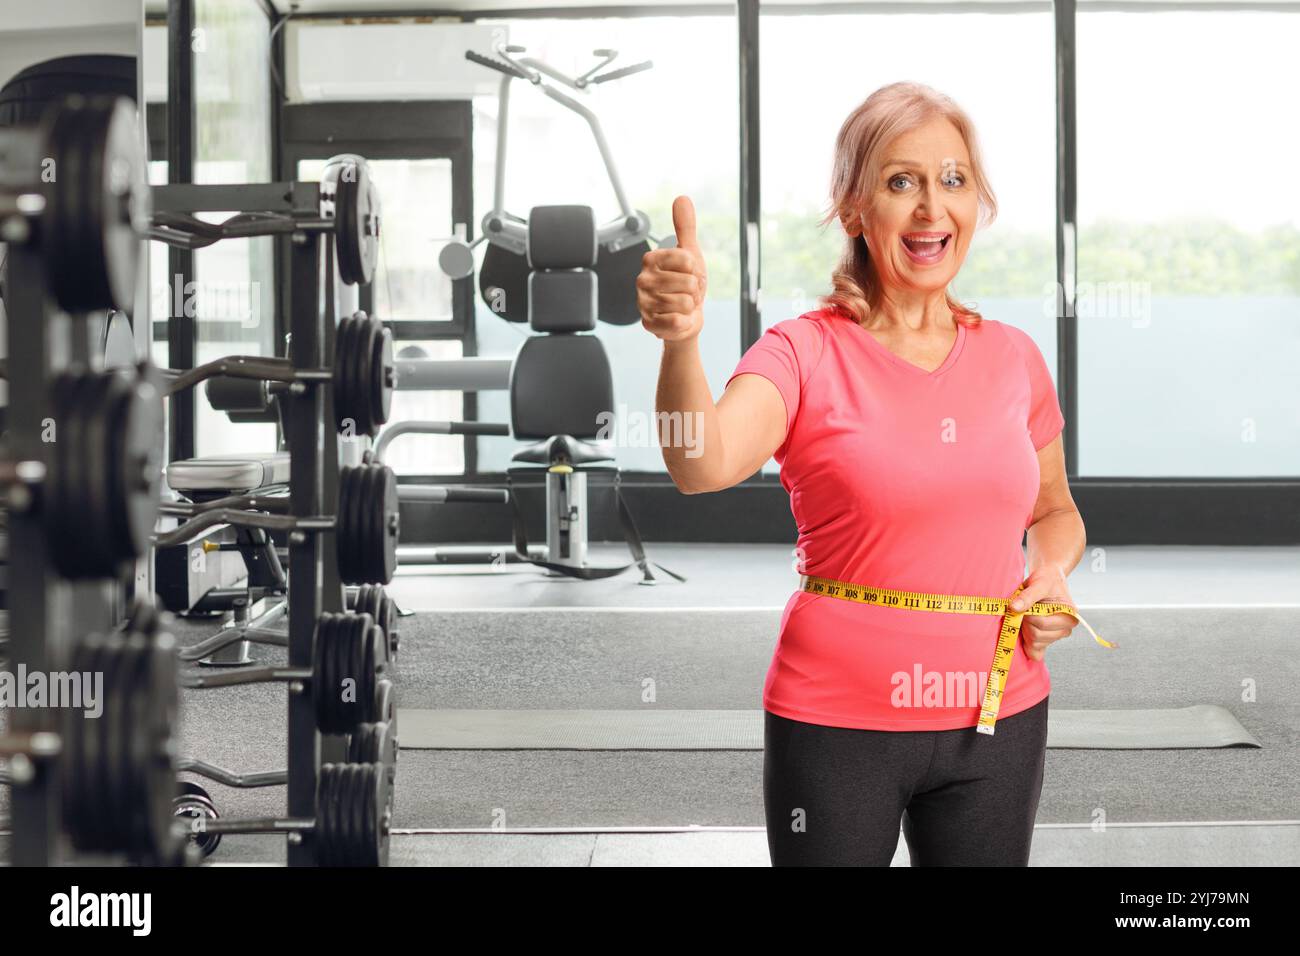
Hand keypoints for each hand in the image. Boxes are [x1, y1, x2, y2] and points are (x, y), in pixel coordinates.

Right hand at [636, 195, 707, 342]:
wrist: (684, 317)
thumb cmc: (686, 284)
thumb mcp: (690, 253)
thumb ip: (685, 226)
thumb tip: (682, 198)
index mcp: (651, 259)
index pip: (688, 260)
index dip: (696, 270)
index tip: (689, 274)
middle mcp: (642, 279)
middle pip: (688, 282)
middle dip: (695, 291)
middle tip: (686, 292)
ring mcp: (643, 302)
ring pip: (685, 303)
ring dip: (690, 307)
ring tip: (682, 305)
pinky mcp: (648, 323)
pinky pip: (676, 321)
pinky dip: (683, 322)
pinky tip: (677, 319)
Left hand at [1007, 565, 1076, 661]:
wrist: (1048, 580)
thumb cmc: (1046, 580)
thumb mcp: (1038, 583)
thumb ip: (1027, 596)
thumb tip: (1014, 607)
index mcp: (1069, 615)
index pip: (1042, 624)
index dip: (1027, 615)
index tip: (1025, 605)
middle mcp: (1066, 628)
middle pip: (1037, 635)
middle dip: (1026, 622)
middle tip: (1025, 609)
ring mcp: (1056, 636)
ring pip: (1035, 643)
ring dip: (1025, 630)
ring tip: (1027, 615)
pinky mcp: (1047, 641)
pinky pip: (1036, 653)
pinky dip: (1027, 646)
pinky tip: (1024, 633)